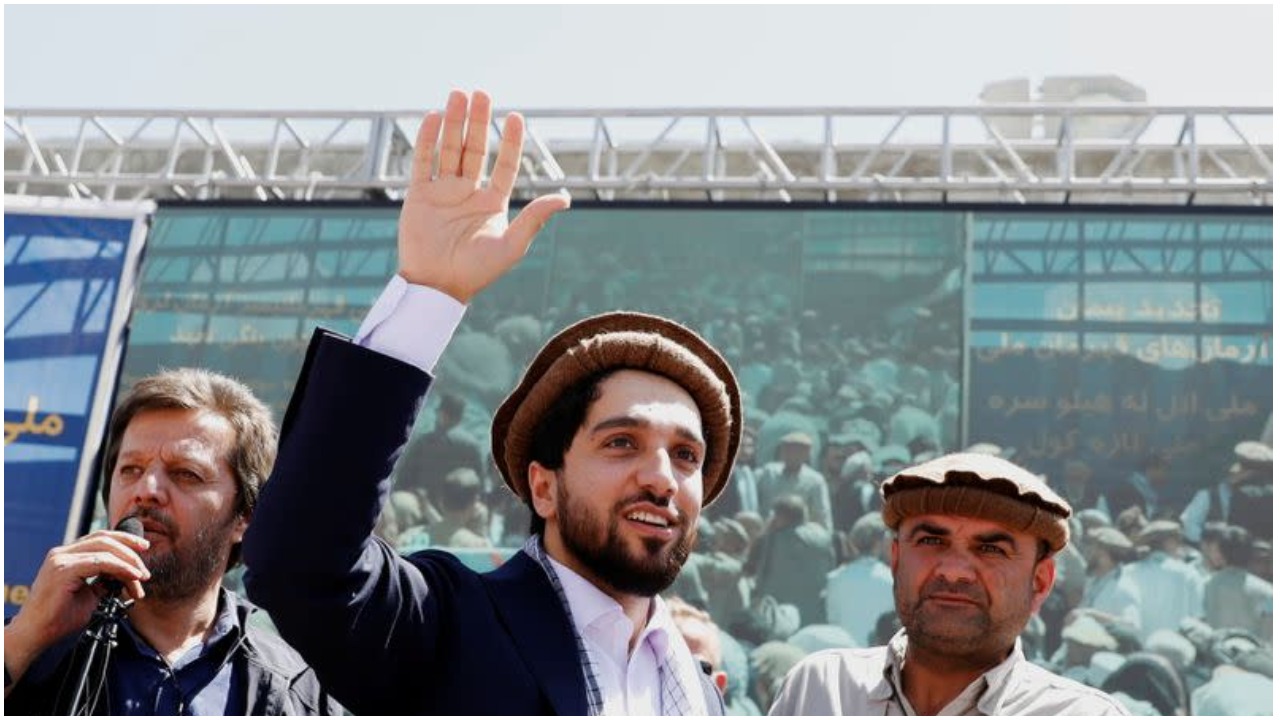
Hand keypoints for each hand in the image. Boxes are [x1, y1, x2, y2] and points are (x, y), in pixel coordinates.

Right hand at [4, 530, 150, 681]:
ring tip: (141, 579)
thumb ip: (105, 582)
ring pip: (105, 549)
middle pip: (105, 539)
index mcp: (67, 556)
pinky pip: (101, 562)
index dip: (124, 542)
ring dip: (129, 562)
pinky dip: (121, 568)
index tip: (144, 550)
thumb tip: (128, 576)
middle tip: (146, 570)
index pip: (100, 539)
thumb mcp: (90, 596)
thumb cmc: (59, 618)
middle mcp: (62, 553)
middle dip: (131, 550)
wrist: (36, 634)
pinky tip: (132, 577)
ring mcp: (61, 559)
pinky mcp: (63, 569)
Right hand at [397, 89, 570, 302]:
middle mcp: (468, 192)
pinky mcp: (419, 196)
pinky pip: (423, 162)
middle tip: (481, 93)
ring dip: (453, 122)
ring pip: (449, 149)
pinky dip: (426, 140)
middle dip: (478, 121)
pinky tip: (432, 117)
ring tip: (457, 95)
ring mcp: (443, 192)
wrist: (438, 287)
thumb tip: (565, 198)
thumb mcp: (512, 245)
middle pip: (474, 149)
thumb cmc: (477, 272)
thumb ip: (534, 218)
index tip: (516, 117)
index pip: (504, 164)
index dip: (510, 141)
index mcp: (492, 202)